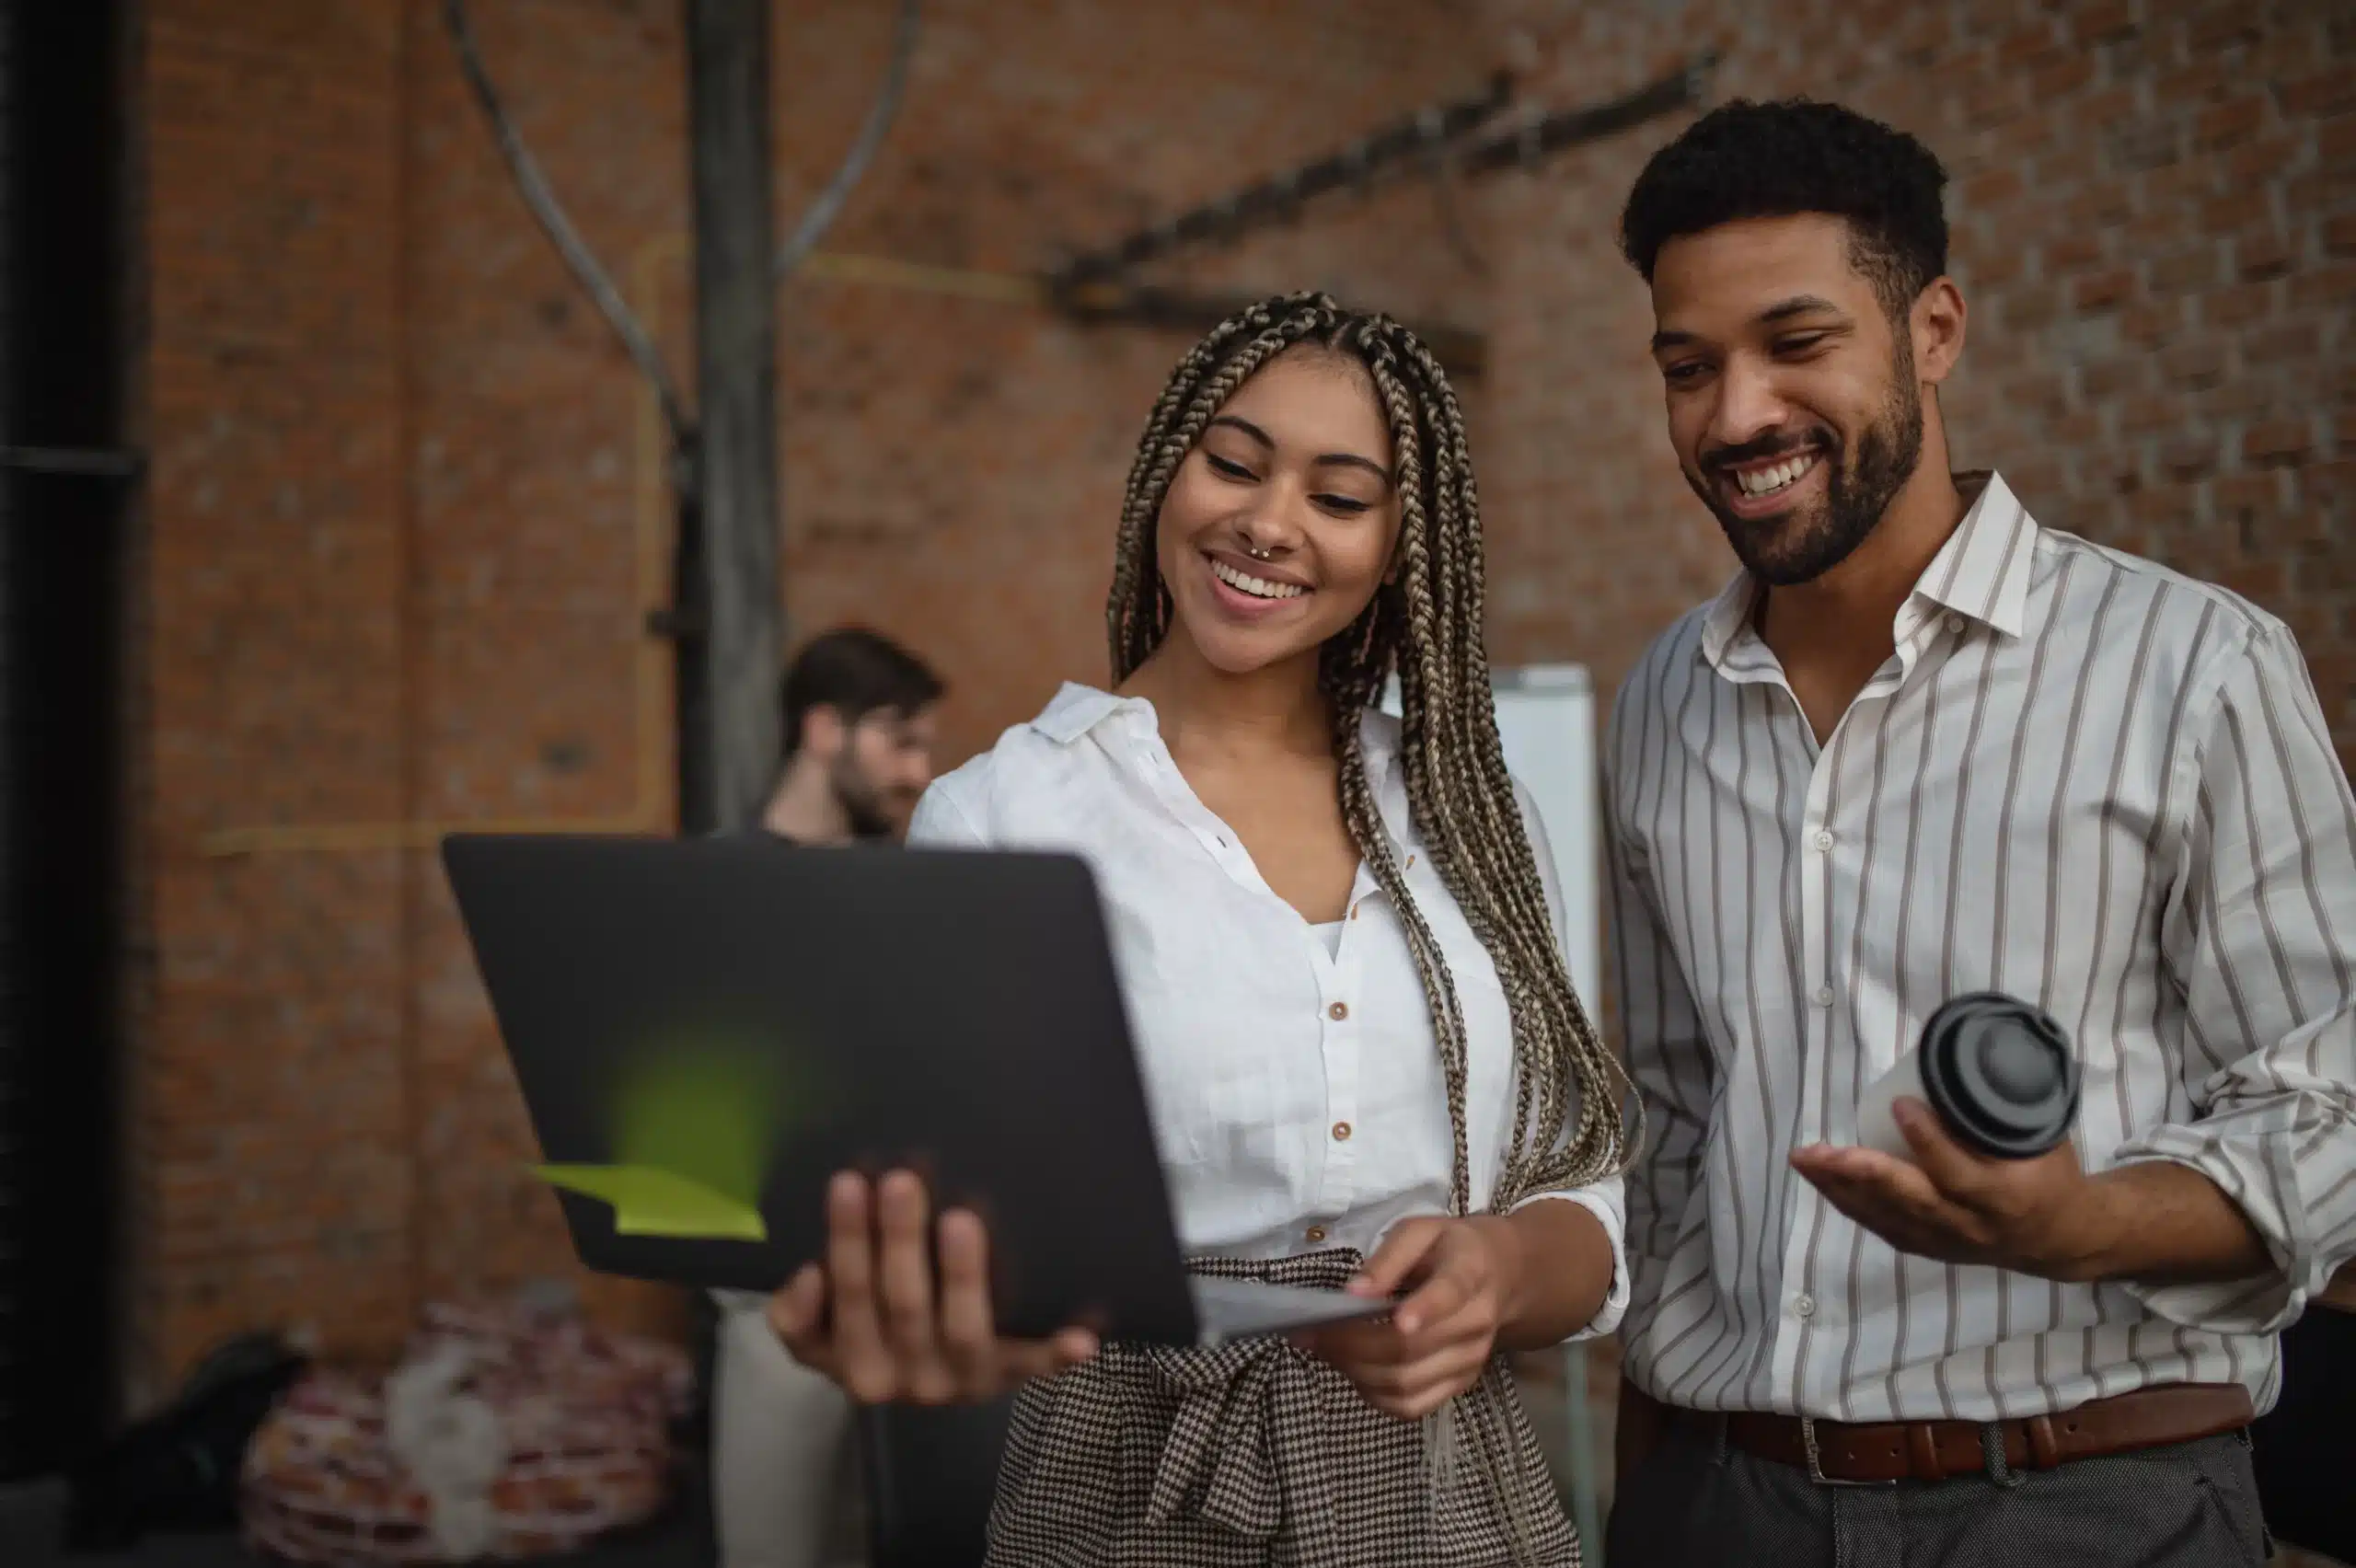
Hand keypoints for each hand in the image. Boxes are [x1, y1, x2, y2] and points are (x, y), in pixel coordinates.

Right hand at [766, 1170, 1098, 1403]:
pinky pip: (1034, 1367)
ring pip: (962, 1331)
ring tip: (960, 1221)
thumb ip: (798, 1315)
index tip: (848, 1183)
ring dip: (962, 1277)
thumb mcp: (820, 1334)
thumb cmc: (870, 1329)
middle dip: (898, 1241)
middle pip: (902, 1307)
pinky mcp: (1009, 1376)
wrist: (929, 1381)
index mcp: (854, 1365)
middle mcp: (906, 1381)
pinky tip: (1082, 1338)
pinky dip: (1055, 1354)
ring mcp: (963, 1381)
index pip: (846, 1300)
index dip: (845, 1244)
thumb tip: (807, 1279)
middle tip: (902, 1182)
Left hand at [1299, 1216, 1524, 1419]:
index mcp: (1469, 1273)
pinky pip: (1412, 1406)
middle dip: (1353, 1346)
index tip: (1397, 1320)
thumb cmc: (1447, 1249)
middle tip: (1312, 1333)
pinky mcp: (1459, 1384)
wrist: (1498, 1276)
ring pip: (1406, 1384)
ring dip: (1356, 1371)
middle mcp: (1476, 1323)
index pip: (1450, 1294)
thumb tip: (1353, 1293)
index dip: (1424, 1309)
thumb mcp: (1420, 1231)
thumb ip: (1389, 1257)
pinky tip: (1355, 1370)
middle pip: (1411, 1349)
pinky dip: (1374, 1395)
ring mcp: (1470, 1360)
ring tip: (1325, 1349)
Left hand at [1789, 1098, 2109, 1280]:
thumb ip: (2002, 1110)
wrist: (2063, 1238)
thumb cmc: (2051, 1174)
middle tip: (1819, 1150)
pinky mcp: (1929, 1248)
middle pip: (1908, 1200)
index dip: (1928, 1141)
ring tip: (1804, 1158)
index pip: (1957, 1172)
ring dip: (1840, 1187)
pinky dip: (1850, 1203)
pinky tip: (1822, 1180)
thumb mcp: (2042, 1139)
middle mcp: (1969, 1225)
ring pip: (1885, 1216)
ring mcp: (1946, 1241)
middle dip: (1859, 1173)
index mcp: (2003, 1196)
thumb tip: (1959, 1057)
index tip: (1899, 1104)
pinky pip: (1882, 1226)